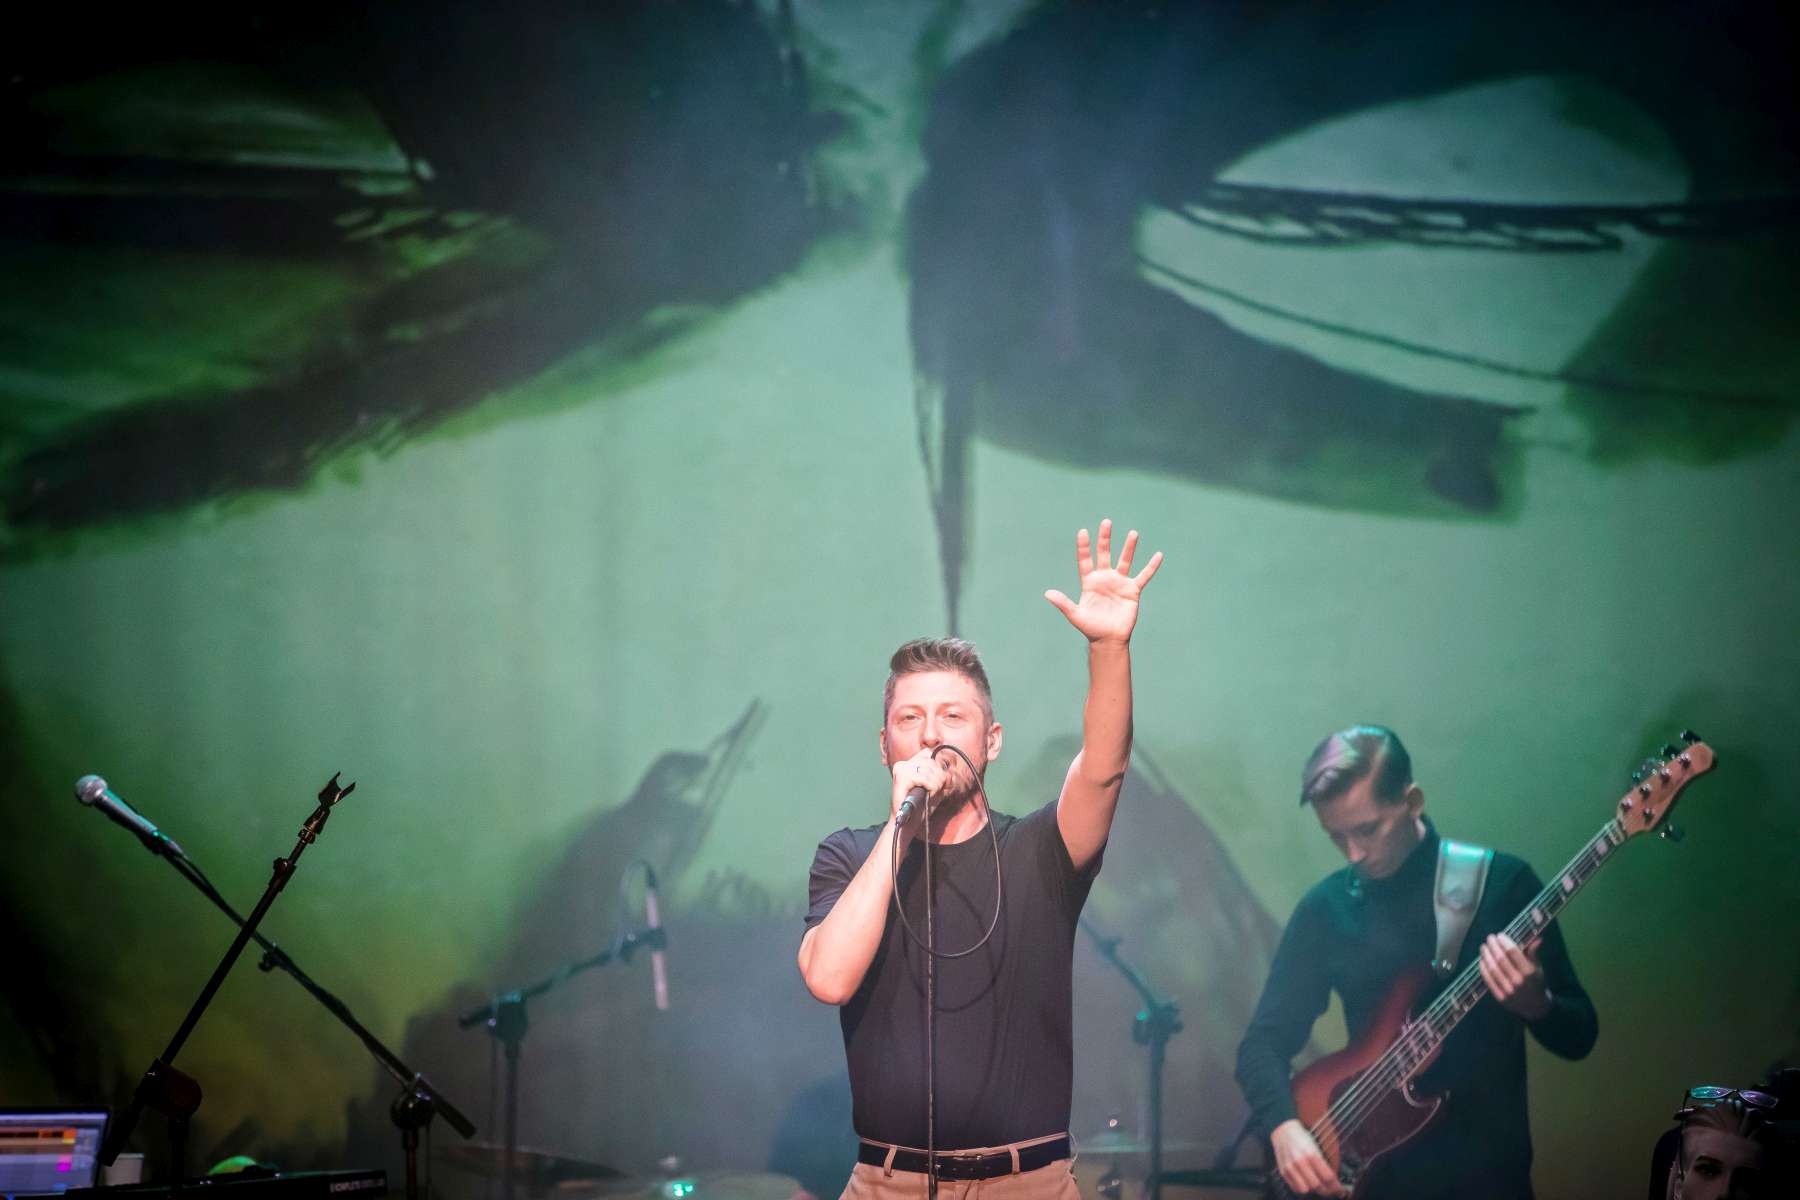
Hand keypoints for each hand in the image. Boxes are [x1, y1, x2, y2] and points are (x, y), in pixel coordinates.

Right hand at [889, 747, 949, 826]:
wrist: (906, 824)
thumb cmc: (920, 808)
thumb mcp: (936, 790)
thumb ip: (944, 779)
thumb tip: (949, 773)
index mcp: (908, 765)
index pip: (929, 753)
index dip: (939, 764)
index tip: (943, 780)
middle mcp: (903, 764)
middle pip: (931, 760)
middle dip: (940, 776)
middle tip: (937, 790)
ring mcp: (901, 770)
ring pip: (929, 768)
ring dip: (936, 783)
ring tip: (930, 794)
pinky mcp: (901, 778)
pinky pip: (924, 777)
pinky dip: (931, 787)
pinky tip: (928, 794)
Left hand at [1043, 518, 1162, 643]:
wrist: (1108, 639)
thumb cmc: (1090, 628)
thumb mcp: (1075, 615)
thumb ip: (1063, 603)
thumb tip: (1047, 594)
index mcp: (1090, 582)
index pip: (1085, 560)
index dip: (1084, 547)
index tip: (1082, 532)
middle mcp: (1104, 578)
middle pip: (1105, 554)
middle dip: (1105, 539)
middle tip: (1106, 522)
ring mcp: (1119, 583)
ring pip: (1125, 561)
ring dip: (1129, 547)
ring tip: (1133, 533)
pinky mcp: (1132, 590)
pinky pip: (1144, 576)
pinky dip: (1151, 567)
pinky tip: (1159, 555)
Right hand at [1269, 1120, 1346, 1196]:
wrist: (1284, 1131)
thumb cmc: (1302, 1137)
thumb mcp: (1317, 1146)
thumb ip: (1325, 1163)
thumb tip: (1334, 1179)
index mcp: (1311, 1154)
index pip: (1328, 1177)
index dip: (1336, 1186)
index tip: (1340, 1189)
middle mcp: (1299, 1162)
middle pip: (1317, 1185)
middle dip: (1327, 1190)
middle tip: (1332, 1189)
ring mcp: (1290, 1167)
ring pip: (1305, 1189)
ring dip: (1313, 1190)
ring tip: (1318, 1186)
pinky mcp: (1283, 1171)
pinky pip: (1295, 1188)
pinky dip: (1303, 1188)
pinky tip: (1307, 1183)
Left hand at [1479, 933, 1551, 1020]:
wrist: (1536, 1007)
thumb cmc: (1536, 983)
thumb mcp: (1538, 968)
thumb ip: (1533, 954)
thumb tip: (1536, 938)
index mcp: (1529, 972)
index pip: (1513, 952)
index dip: (1504, 942)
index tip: (1499, 935)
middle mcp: (1518, 981)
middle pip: (1501, 959)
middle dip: (1493, 946)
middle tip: (1489, 938)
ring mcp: (1508, 990)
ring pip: (1493, 969)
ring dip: (1486, 956)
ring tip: (1484, 947)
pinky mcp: (1500, 997)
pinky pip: (1488, 980)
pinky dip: (1483, 969)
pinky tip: (1482, 961)